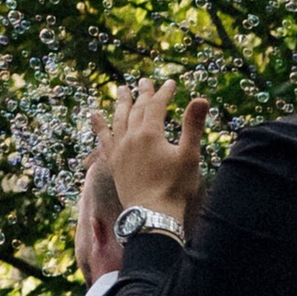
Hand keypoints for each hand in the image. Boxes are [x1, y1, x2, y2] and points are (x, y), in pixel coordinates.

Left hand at [105, 81, 205, 221]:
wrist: (152, 214)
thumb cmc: (175, 187)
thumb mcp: (189, 155)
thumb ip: (193, 126)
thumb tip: (201, 99)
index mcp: (149, 134)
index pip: (156, 105)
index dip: (164, 92)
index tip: (171, 83)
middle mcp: (130, 138)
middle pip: (136, 109)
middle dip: (142, 94)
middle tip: (145, 80)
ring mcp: (119, 150)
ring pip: (118, 120)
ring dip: (121, 104)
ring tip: (121, 90)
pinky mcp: (113, 163)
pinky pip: (103, 139)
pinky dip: (99, 126)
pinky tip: (94, 117)